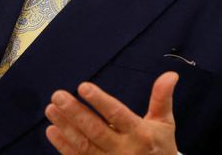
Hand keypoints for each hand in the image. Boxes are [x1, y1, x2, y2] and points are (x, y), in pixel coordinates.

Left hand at [45, 71, 178, 154]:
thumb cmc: (160, 146)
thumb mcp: (164, 123)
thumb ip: (162, 98)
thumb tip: (170, 74)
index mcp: (140, 134)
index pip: (117, 115)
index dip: (100, 101)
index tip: (83, 86)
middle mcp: (124, 150)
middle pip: (95, 130)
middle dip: (75, 113)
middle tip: (58, 96)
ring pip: (83, 145)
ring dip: (65, 127)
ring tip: (51, 109)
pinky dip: (63, 146)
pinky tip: (52, 131)